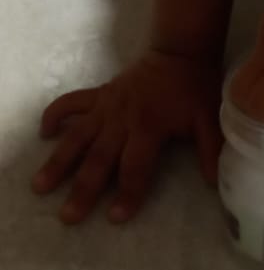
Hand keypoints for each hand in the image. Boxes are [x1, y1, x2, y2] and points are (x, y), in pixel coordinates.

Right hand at [33, 50, 223, 224]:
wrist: (180, 51)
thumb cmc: (195, 89)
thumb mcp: (209, 119)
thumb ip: (210, 150)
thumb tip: (216, 183)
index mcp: (149, 126)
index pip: (135, 167)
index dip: (128, 193)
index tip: (115, 217)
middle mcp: (122, 118)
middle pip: (100, 158)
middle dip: (83, 189)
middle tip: (68, 216)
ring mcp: (106, 106)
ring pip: (78, 136)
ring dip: (58, 161)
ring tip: (41, 185)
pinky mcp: (98, 94)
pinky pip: (71, 102)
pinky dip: (55, 115)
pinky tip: (44, 133)